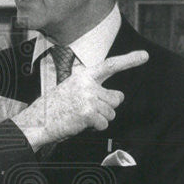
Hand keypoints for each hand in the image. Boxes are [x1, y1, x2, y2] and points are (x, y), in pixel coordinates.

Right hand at [11, 51, 148, 148]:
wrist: (38, 120)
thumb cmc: (56, 107)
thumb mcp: (73, 89)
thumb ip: (94, 88)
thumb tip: (119, 97)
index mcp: (83, 75)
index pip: (110, 65)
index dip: (129, 60)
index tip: (145, 56)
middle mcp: (87, 84)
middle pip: (116, 98)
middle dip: (108, 107)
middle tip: (88, 109)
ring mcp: (88, 98)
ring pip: (111, 113)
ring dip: (100, 119)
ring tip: (81, 116)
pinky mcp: (88, 113)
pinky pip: (104, 123)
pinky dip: (95, 127)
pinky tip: (81, 123)